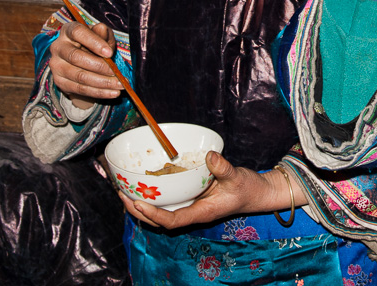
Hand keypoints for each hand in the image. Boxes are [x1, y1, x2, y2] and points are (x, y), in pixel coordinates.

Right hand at [48, 19, 122, 105]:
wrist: (82, 61)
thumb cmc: (94, 44)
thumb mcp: (101, 35)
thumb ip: (103, 33)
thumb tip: (102, 29)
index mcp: (68, 30)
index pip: (78, 32)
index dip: (94, 42)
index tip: (110, 53)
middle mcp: (58, 47)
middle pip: (76, 57)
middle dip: (100, 66)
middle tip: (117, 73)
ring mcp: (57, 66)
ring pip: (79, 76)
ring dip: (102, 82)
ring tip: (119, 84)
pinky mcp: (60, 82)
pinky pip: (80, 89)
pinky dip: (98, 92)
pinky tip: (112, 92)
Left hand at [122, 151, 303, 228]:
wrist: (256, 193)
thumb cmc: (247, 188)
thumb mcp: (237, 177)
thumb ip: (223, 168)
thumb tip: (210, 155)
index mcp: (201, 213)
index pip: (172, 220)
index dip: (153, 215)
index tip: (138, 203)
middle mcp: (192, 212)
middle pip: (158, 220)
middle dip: (138, 210)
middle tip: (120, 193)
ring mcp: (190, 206)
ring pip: (160, 212)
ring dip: (141, 204)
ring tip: (124, 189)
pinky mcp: (191, 198)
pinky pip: (168, 201)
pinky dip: (154, 195)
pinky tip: (145, 183)